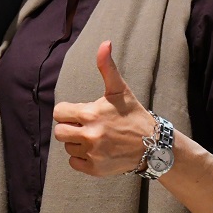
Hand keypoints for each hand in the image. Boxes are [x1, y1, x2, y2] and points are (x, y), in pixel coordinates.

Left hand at [52, 41, 154, 175]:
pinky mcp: (95, 169)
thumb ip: (107, 67)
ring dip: (77, 142)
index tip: (80, 112)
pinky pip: (74, 163)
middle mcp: (89, 135)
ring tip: (96, 138)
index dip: (67, 111)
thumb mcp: (119, 90)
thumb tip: (105, 43)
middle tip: (86, 126)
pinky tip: (97, 151)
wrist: (153, 145)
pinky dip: (82, 158)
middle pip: (59, 132)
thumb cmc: (133, 115)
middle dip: (70, 127)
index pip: (59, 113)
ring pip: (68, 147)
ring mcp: (92, 154)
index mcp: (90, 114)